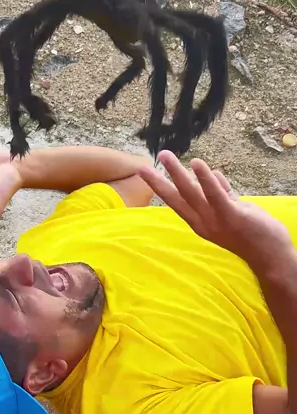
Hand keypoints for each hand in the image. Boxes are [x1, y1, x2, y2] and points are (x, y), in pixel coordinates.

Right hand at [136, 151, 292, 270]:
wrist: (270, 257)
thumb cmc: (254, 235)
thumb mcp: (234, 211)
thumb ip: (223, 194)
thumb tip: (214, 175)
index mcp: (200, 222)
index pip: (177, 201)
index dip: (161, 187)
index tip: (146, 174)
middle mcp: (203, 223)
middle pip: (176, 198)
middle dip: (158, 182)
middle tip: (142, 166)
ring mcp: (216, 221)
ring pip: (192, 193)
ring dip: (177, 173)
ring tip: (165, 156)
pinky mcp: (232, 216)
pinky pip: (216, 195)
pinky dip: (206, 179)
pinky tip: (197, 164)